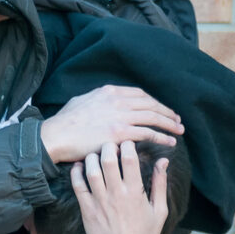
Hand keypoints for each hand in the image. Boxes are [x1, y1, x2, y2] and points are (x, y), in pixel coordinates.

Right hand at [40, 85, 182, 162]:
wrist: (56, 135)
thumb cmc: (64, 122)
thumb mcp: (80, 101)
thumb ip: (96, 100)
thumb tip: (103, 101)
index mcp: (108, 92)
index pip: (140, 94)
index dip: (154, 102)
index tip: (161, 109)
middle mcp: (117, 101)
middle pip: (150, 104)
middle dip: (166, 111)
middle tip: (177, 120)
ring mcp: (119, 116)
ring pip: (153, 117)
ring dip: (169, 123)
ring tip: (179, 130)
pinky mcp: (120, 133)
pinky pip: (148, 133)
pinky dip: (162, 137)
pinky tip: (170, 142)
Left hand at [70, 141, 168, 233]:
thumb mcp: (159, 210)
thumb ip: (160, 184)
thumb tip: (163, 160)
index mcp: (135, 192)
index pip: (129, 159)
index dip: (127, 145)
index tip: (126, 142)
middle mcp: (116, 194)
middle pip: (108, 159)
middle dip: (108, 145)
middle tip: (109, 143)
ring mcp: (99, 202)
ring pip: (91, 169)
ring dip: (91, 156)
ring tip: (95, 153)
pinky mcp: (86, 209)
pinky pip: (77, 185)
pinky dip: (76, 172)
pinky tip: (79, 166)